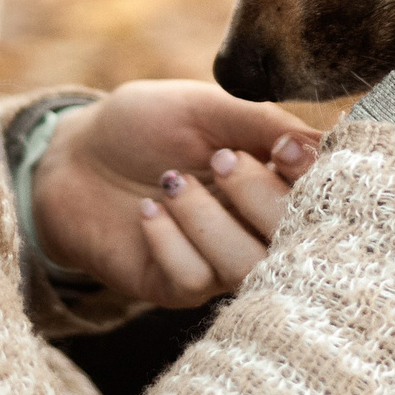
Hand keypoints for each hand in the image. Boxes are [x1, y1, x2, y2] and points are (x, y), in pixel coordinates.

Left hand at [32, 80, 321, 308]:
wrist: (72, 157)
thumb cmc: (143, 125)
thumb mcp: (203, 108)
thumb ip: (261, 122)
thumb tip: (322, 142)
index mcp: (273, 181)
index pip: (321, 196)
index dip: (311, 180)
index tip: (281, 151)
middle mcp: (255, 228)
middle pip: (294, 240)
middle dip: (259, 197)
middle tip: (219, 159)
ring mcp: (218, 262)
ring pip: (245, 267)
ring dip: (210, 221)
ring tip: (171, 183)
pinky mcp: (177, 287)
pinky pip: (194, 279)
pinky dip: (170, 240)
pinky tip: (148, 212)